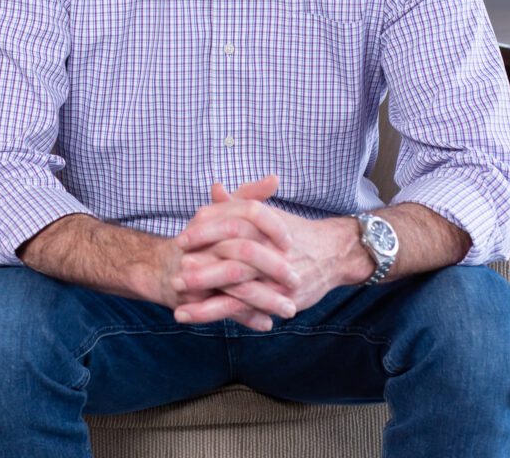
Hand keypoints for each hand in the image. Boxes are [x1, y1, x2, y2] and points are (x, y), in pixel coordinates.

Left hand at [172, 176, 372, 329]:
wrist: (333, 253)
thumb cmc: (294, 232)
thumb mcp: (267, 214)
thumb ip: (239, 202)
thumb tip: (215, 190)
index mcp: (264, 222)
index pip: (229, 223)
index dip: (204, 231)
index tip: (182, 239)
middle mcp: (271, 246)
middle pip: (231, 253)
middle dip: (202, 265)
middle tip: (176, 272)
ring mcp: (276, 274)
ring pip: (237, 285)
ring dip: (206, 297)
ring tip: (180, 304)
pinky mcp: (279, 298)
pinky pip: (247, 308)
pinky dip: (221, 314)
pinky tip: (199, 319)